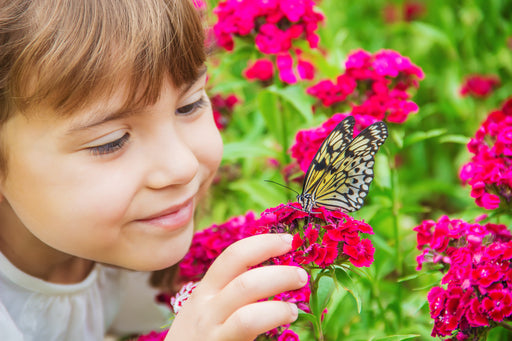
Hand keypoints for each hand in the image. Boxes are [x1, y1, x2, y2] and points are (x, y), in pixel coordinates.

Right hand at [165, 233, 307, 340]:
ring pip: (248, 309)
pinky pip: (247, 327)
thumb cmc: (197, 338)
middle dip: (279, 274)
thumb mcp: (207, 309)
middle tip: (301, 275)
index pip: (233, 256)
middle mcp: (205, 307)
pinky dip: (273, 318)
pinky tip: (286, 318)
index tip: (288, 240)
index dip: (262, 244)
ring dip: (278, 304)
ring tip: (294, 307)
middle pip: (244, 281)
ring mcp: (211, 330)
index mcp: (205, 290)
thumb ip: (231, 292)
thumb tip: (275, 272)